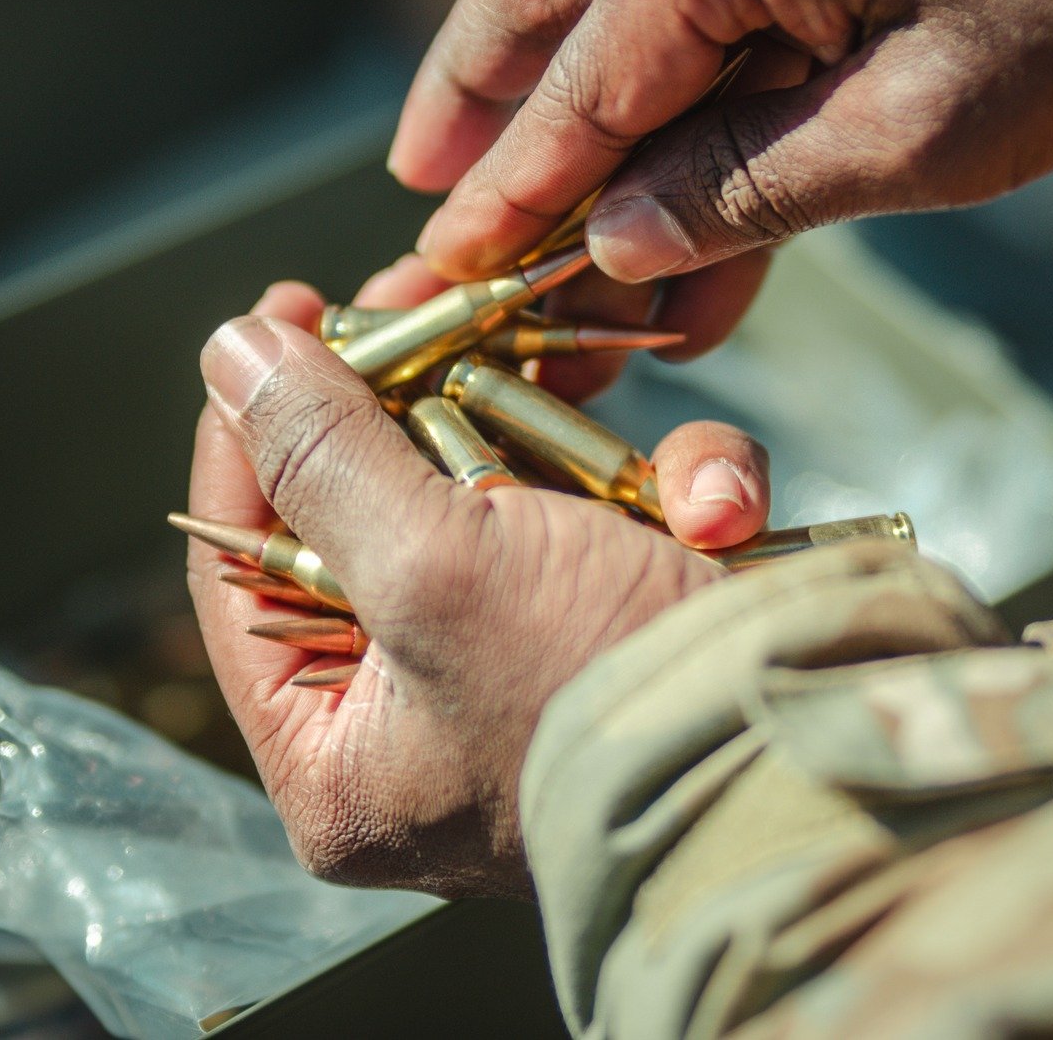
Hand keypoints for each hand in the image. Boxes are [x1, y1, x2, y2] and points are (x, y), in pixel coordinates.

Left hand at [185, 283, 768, 895]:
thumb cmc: (600, 693)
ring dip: (555, 429)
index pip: (244, 569)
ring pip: (501, 497)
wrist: (824, 748)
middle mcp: (422, 726)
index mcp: (339, 759)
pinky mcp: (629, 629)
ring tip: (570, 353)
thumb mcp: (434, 566)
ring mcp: (530, 675)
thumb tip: (229, 355)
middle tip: (417, 294)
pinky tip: (710, 503)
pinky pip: (616, 526)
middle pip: (368, 517)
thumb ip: (323, 456)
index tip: (278, 320)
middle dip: (411, 394)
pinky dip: (669, 491)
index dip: (250, 433)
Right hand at [390, 0, 1052, 341]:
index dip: (515, 189)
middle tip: (424, 185)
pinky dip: (669, 36)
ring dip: (566, 65)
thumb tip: (613, 241)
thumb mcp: (927, 132)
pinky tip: (656, 122)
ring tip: (507, 162)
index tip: (443, 261)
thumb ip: (746, 190)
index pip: (586, 77)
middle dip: (480, 94)